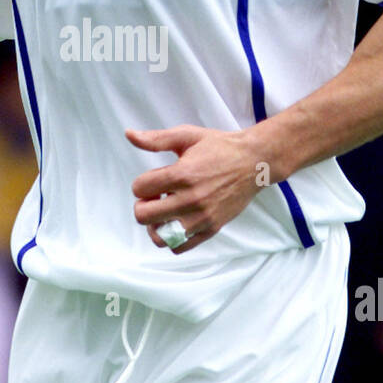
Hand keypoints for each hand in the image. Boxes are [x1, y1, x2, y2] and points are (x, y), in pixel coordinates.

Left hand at [126, 123, 265, 252]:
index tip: (153, 180)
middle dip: (143, 204)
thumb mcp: (186, 136)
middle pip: (143, 215)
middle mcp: (191, 199)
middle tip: (156, 196)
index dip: (141, 184)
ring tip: (164, 212)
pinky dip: (172, 238)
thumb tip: (129, 134)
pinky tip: (177, 222)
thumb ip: (156, 139)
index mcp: (182, 174)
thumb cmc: (219, 147)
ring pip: (159, 236)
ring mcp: (202, 217)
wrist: (254, 162)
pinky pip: (180, 247)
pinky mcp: (211, 228)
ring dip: (155, 225)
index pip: (139, 188)